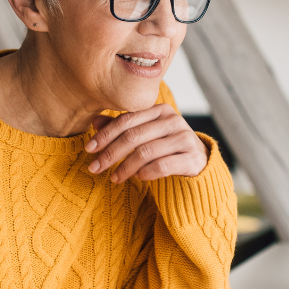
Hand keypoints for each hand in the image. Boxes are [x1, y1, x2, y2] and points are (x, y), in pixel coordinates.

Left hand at [86, 104, 208, 182]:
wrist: (199, 163)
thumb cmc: (166, 147)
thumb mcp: (144, 135)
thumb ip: (122, 128)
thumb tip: (94, 122)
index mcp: (160, 110)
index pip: (127, 120)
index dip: (105, 134)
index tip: (89, 149)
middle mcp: (174, 120)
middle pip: (134, 136)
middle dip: (110, 153)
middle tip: (94, 168)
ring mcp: (185, 138)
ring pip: (146, 152)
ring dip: (125, 167)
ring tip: (114, 178)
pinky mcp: (192, 158)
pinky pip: (162, 166)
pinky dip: (146, 173)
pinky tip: (138, 178)